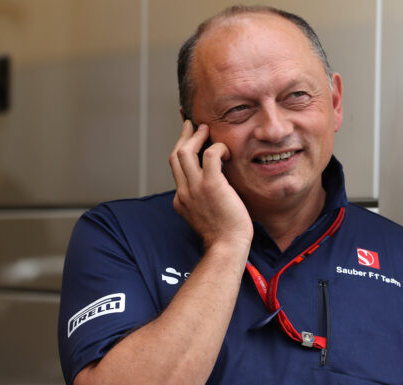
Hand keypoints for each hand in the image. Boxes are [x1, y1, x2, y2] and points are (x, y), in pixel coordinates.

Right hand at [169, 120, 252, 249]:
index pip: (176, 170)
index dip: (180, 151)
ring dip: (196, 137)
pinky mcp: (211, 185)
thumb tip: (216, 187)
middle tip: (193, 125)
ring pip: (185, 152)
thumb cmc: (224, 236)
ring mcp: (195, 188)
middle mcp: (183, 192)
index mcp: (181, 200)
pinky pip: (209, 155)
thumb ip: (204, 201)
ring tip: (207, 130)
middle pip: (175, 156)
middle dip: (183, 137)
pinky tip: (226, 151)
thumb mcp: (206, 217)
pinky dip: (217, 148)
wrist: (227, 247)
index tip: (187, 140)